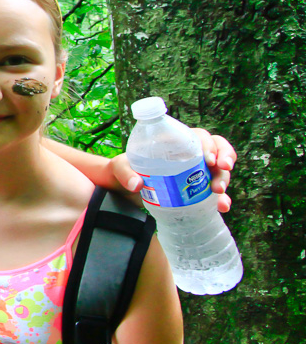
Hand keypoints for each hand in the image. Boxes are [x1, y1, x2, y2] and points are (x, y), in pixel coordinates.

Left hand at [109, 129, 236, 211]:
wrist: (122, 190)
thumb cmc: (123, 170)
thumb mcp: (119, 168)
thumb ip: (125, 173)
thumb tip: (137, 185)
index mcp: (174, 142)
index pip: (199, 137)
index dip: (209, 145)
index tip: (208, 158)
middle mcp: (189, 155)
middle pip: (216, 150)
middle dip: (224, 158)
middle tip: (222, 170)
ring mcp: (195, 172)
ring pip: (219, 170)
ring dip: (224, 179)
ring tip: (219, 193)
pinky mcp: (196, 189)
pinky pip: (214, 192)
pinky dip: (222, 198)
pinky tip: (223, 207)